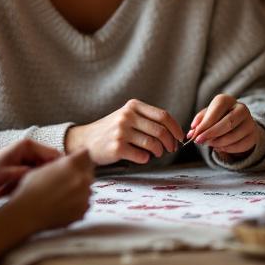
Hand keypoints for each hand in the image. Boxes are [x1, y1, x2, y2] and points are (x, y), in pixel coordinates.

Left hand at [0, 139, 59, 202]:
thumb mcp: (2, 175)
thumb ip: (23, 173)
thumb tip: (44, 176)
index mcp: (26, 146)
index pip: (54, 155)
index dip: (63, 169)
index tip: (67, 185)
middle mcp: (29, 152)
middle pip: (53, 165)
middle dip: (55, 179)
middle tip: (57, 196)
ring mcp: (27, 163)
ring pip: (47, 174)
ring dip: (45, 186)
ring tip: (47, 199)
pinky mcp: (24, 174)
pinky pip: (37, 181)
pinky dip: (37, 189)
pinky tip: (36, 199)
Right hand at [8, 149, 93, 231]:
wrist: (27, 214)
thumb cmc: (30, 190)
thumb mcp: (43, 168)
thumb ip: (61, 163)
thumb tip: (68, 161)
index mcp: (71, 164)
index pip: (86, 153)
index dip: (80, 156)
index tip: (77, 160)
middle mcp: (81, 178)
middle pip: (89, 170)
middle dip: (80, 172)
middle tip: (66, 179)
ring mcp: (84, 195)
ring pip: (88, 187)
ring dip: (79, 188)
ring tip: (62, 194)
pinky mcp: (83, 210)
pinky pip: (85, 202)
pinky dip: (78, 202)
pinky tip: (63, 204)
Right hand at [65, 99, 183, 165]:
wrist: (85, 141)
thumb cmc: (111, 130)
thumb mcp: (126, 116)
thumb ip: (146, 119)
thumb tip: (172, 131)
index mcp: (132, 106)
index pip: (163, 115)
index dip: (175, 128)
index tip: (179, 137)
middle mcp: (127, 117)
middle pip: (160, 130)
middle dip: (170, 142)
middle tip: (171, 148)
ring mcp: (121, 132)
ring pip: (152, 143)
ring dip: (159, 151)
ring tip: (156, 153)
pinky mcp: (117, 148)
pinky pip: (141, 156)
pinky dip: (145, 158)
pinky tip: (141, 157)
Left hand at [189, 93, 260, 155]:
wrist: (238, 123)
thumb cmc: (218, 118)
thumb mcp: (207, 115)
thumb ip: (199, 122)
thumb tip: (191, 133)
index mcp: (228, 100)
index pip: (217, 109)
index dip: (206, 123)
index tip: (195, 134)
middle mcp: (242, 109)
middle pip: (228, 122)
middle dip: (211, 134)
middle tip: (199, 141)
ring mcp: (250, 123)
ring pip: (233, 136)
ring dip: (217, 143)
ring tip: (208, 143)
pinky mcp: (253, 136)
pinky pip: (238, 146)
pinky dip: (226, 149)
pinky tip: (219, 147)